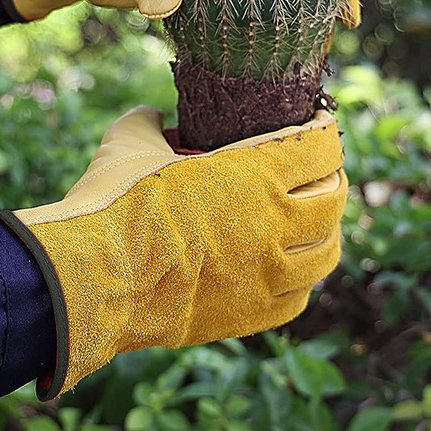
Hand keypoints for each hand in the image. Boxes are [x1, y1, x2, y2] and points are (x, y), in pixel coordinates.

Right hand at [0, 105, 347, 398]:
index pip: (321, 146)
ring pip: (327, 251)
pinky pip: (299, 297)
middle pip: (335, 198)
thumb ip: (151, 121)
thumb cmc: (114, 203)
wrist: (95, 278)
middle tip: (323, 171)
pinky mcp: (251, 313)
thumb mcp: (130, 141)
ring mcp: (268, 274)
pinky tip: (290, 269)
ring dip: (328, 230)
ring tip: (317, 221)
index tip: (319, 123)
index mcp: (257, 174)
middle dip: (334, 178)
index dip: (325, 130)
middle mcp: (275, 224)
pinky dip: (303, 279)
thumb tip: (156, 117)